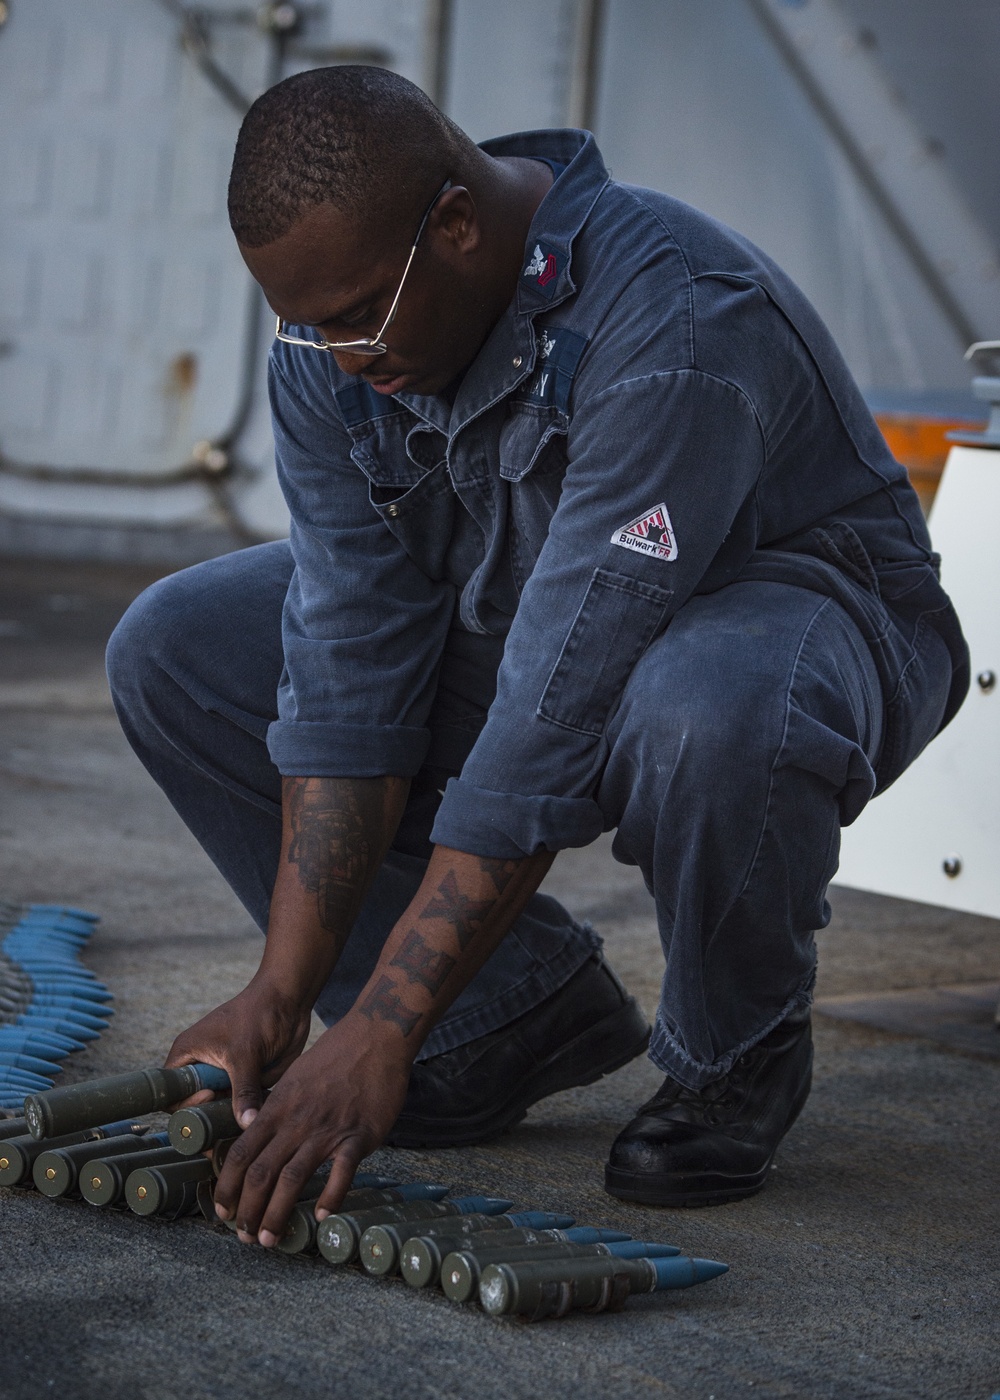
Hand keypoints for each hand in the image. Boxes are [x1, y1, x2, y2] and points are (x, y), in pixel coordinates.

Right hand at [164, 978, 312, 1127]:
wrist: (289, 1000)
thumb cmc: (259, 1014)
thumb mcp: (246, 1054)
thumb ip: (244, 1091)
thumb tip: (247, 1125)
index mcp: (187, 1055)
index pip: (171, 1094)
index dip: (185, 1103)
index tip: (211, 1095)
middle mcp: (202, 1068)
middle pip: (194, 1109)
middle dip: (210, 1120)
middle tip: (229, 1121)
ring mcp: (224, 1076)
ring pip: (220, 1110)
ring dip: (232, 1118)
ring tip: (248, 1117)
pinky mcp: (245, 1080)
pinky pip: (241, 1105)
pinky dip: (249, 1112)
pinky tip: (261, 1115)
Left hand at [211, 1011, 412, 1245]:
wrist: (375, 1036)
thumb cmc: (335, 1056)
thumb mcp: (295, 1078)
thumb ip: (277, 1109)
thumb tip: (258, 1134)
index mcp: (278, 1107)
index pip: (240, 1152)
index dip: (227, 1186)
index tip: (221, 1210)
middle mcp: (297, 1121)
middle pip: (261, 1172)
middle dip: (247, 1210)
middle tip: (244, 1237)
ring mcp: (328, 1130)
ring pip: (292, 1179)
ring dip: (277, 1213)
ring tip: (270, 1239)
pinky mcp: (359, 1136)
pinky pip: (341, 1173)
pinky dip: (330, 1197)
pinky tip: (324, 1217)